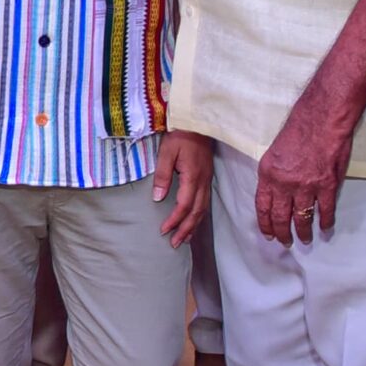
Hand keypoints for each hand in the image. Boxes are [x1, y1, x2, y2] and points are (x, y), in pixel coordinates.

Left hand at [153, 132, 213, 247]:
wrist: (199, 122)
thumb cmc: (181, 135)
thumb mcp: (166, 152)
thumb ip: (162, 175)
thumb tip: (157, 197)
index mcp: (193, 177)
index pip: (184, 205)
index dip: (175, 220)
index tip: (164, 230)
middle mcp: (203, 182)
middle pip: (196, 213)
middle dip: (185, 230)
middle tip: (174, 243)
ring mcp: (207, 181)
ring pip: (203, 210)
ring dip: (193, 226)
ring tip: (184, 239)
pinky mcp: (207, 178)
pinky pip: (205, 203)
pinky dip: (199, 216)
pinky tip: (193, 222)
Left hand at [255, 102, 354, 245]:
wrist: (322, 118)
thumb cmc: (298, 129)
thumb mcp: (274, 152)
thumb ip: (274, 175)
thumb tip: (277, 193)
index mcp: (268, 174)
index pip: (262, 206)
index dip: (265, 224)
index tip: (268, 234)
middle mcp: (284, 183)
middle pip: (280, 217)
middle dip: (282, 233)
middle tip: (285, 242)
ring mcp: (306, 186)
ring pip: (302, 217)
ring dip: (303, 232)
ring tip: (305, 240)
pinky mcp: (327, 185)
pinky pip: (325, 210)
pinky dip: (326, 221)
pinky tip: (325, 228)